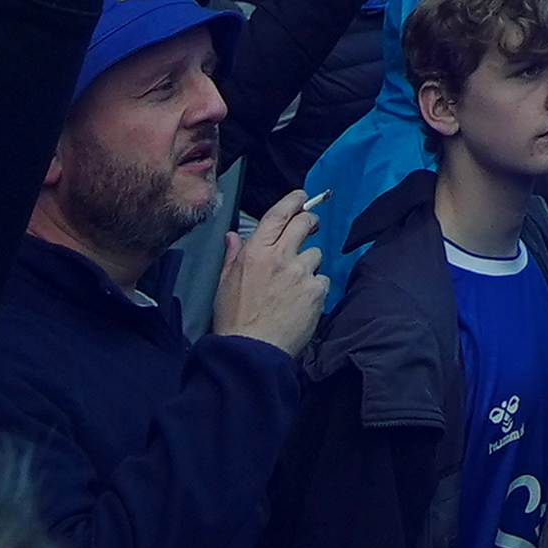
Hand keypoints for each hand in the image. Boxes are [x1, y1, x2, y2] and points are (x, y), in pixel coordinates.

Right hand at [211, 188, 325, 358]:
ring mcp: (301, 273)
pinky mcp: (316, 291)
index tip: (301, 197)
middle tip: (309, 228)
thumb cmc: (234, 319)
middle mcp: (280, 256)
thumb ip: (232, 256)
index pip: (279, 213)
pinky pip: (322, 279)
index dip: (294, 200)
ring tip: (295, 284)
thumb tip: (233, 236)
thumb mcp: (224, 283)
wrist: (251, 351)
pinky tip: (302, 301)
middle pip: (305, 223)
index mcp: (255, 251)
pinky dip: (315, 287)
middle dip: (309, 222)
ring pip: (316, 254)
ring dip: (309, 264)